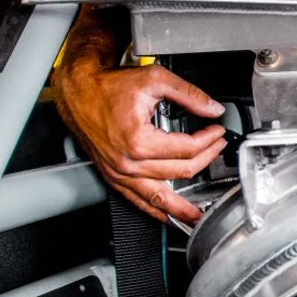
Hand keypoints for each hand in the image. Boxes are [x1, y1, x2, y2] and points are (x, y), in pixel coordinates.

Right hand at [54, 60, 226, 222]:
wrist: (79, 93)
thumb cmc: (108, 87)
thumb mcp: (154, 80)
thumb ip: (188, 94)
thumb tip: (212, 108)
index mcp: (138, 141)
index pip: (188, 149)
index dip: (209, 140)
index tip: (217, 131)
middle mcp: (128, 162)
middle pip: (180, 171)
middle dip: (206, 159)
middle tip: (217, 148)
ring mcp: (120, 173)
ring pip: (159, 196)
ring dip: (182, 207)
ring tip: (199, 215)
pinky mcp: (113, 177)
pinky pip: (137, 200)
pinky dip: (154, 210)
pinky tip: (167, 216)